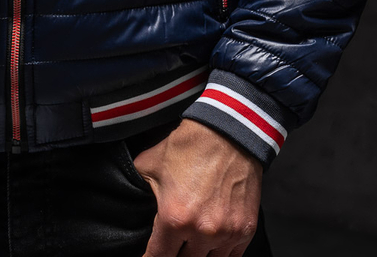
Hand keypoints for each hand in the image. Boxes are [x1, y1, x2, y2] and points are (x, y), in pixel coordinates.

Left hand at [134, 119, 261, 256]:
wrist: (228, 132)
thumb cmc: (188, 146)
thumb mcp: (150, 164)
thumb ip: (140, 191)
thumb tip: (131, 205)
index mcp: (174, 219)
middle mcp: (202, 232)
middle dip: (174, 255)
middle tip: (171, 245)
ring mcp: (227, 233)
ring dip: (198, 254)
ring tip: (191, 245)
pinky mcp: (245, 230)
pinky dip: (220, 254)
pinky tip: (211, 246)